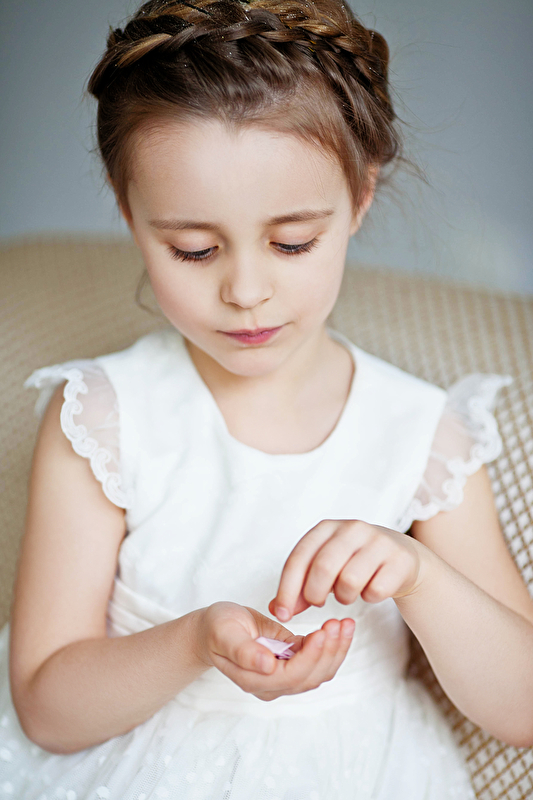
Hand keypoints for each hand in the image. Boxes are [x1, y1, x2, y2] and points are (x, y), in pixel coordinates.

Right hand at [194, 601, 354, 700]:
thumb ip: (243, 651)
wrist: (214, 629)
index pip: (292, 675)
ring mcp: (282, 679)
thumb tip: (267, 666)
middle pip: (310, 678)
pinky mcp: (291, 666)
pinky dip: (332, 647)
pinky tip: (339, 629)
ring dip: (336, 650)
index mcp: (254, 679)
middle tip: (340, 623)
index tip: (323, 631)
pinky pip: (318, 663)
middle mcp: (271, 686)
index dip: (311, 656)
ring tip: (345, 625)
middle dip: (329, 651)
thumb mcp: (225, 632)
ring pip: (319, 673)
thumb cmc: (217, 628)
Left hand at [268, 519, 422, 621]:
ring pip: (349, 581)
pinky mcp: (398, 559)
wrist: (401, 557)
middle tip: (317, 603)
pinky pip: (375, 590)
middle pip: (323, 568)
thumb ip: (300, 587)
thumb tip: (277, 609)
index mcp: (326, 528)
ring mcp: (378, 542)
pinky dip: (369, 598)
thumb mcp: (325, 568)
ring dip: (344, 597)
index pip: (298, 558)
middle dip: (314, 594)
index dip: (287, 589)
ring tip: (347, 593)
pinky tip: (370, 590)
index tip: (283, 613)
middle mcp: (352, 529)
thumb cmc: (354, 563)